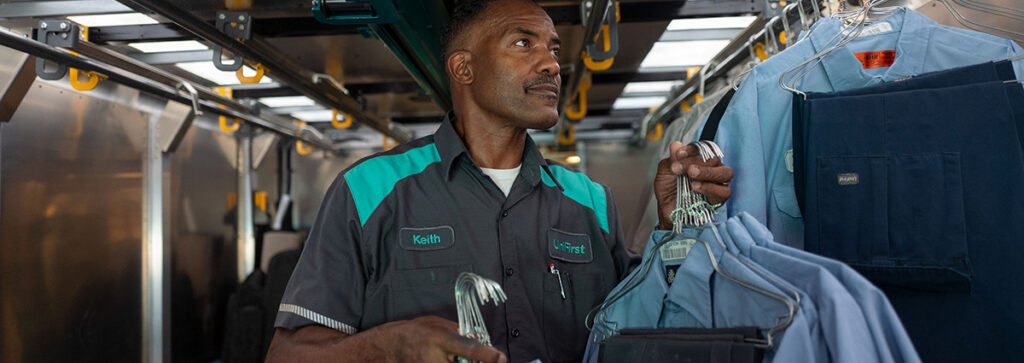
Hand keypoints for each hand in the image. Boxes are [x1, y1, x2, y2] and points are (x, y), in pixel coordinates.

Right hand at [266, 316, 505, 362]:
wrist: (376, 351)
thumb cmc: (405, 333)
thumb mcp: (432, 322)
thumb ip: (456, 331)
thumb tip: (478, 341)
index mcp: (437, 339)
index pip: (469, 349)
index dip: (487, 355)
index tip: (499, 357)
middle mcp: (434, 360)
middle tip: (482, 359)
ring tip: (453, 357)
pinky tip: (440, 360)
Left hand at [654, 141, 732, 229]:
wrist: (667, 210)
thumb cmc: (668, 189)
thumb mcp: (665, 171)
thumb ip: (671, 159)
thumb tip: (676, 145)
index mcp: (701, 159)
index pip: (704, 148)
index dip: (692, 149)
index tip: (678, 154)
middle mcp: (712, 168)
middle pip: (714, 159)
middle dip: (697, 161)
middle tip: (682, 167)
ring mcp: (718, 183)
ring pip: (725, 172)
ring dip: (708, 172)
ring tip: (692, 174)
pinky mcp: (720, 198)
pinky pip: (724, 191)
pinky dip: (710, 188)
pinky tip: (696, 187)